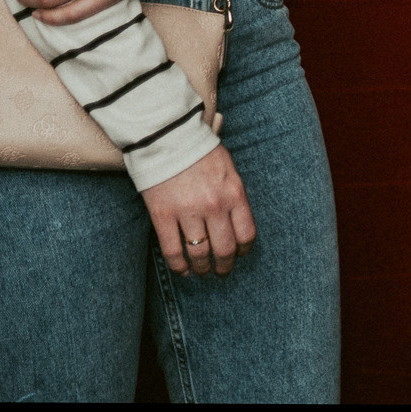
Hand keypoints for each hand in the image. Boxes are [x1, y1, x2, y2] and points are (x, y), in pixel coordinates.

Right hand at [141, 143, 257, 277]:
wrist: (169, 138)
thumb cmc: (201, 153)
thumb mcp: (229, 170)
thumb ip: (234, 195)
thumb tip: (236, 222)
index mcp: (235, 193)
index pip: (247, 234)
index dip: (244, 250)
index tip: (239, 255)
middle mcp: (215, 206)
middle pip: (225, 249)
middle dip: (225, 266)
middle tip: (222, 272)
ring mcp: (188, 212)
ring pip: (199, 254)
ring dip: (202, 269)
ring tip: (202, 273)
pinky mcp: (163, 216)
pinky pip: (172, 250)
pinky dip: (179, 266)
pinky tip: (183, 270)